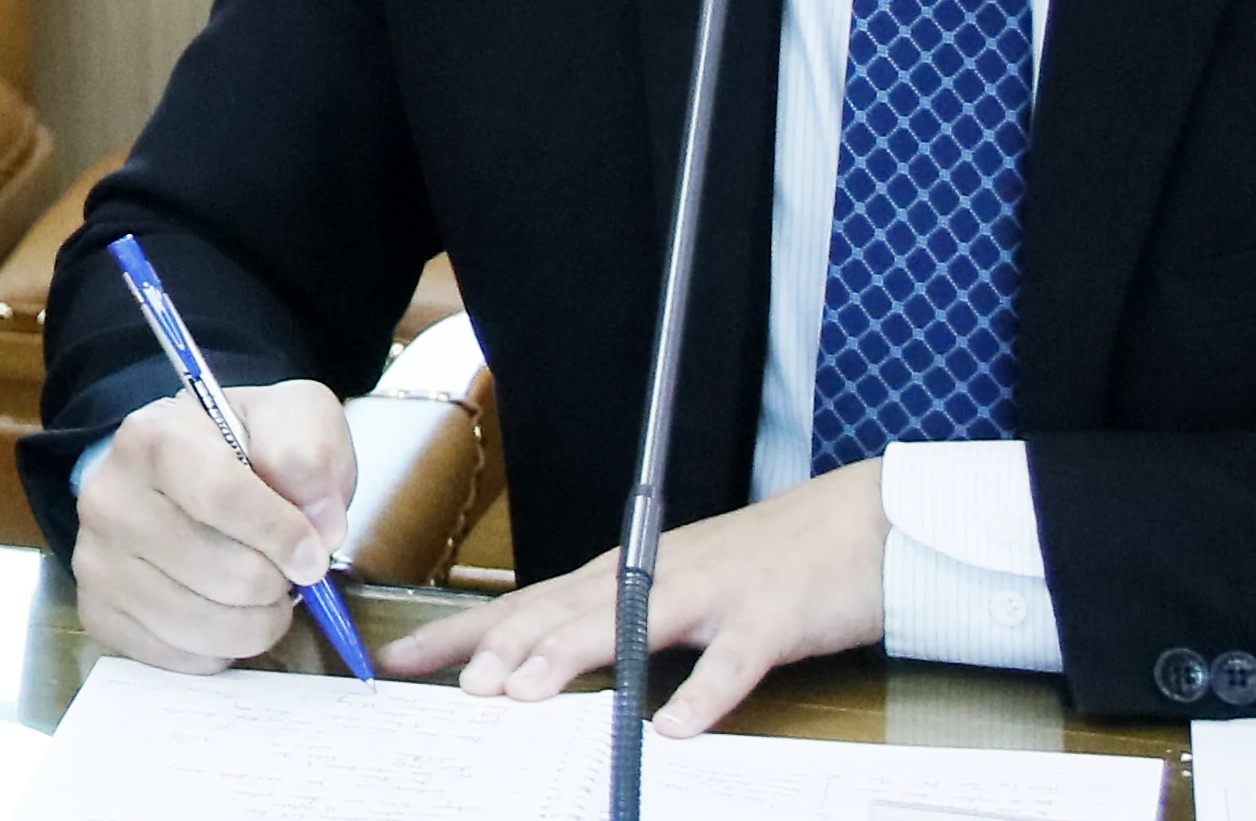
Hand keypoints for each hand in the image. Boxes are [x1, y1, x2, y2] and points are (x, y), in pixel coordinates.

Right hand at [69, 384, 357, 671]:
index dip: (281, 533)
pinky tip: (224, 610)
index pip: (220, 494)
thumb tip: (320, 524)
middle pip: (225, 574)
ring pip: (206, 627)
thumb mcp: (292, 419)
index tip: (314, 554)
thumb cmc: (245, 450)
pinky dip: (221, 648)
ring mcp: (95, 561)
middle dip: (277, 582)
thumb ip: (311, 454)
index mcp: (152, 437)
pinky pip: (183, 659)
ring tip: (262, 593)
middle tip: (284, 569)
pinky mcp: (99, 614)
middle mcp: (107, 498)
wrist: (186, 478)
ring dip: (257, 622)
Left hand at [385, 458, 889, 731]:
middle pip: (563, 611)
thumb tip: (539, 665)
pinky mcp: (769, 619)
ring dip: (570, 657)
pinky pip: (732, 662)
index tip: (401, 661)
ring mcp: (711, 594)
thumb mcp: (670, 590)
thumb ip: (612, 624)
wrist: (853, 527)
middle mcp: (653, 576)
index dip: (462, 633)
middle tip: (456, 685)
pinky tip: (674, 728)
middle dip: (503, 648)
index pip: (526, 605)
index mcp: (623, 575)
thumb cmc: (755, 567)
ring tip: (522, 693)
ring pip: (627, 623)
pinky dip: (704, 695)